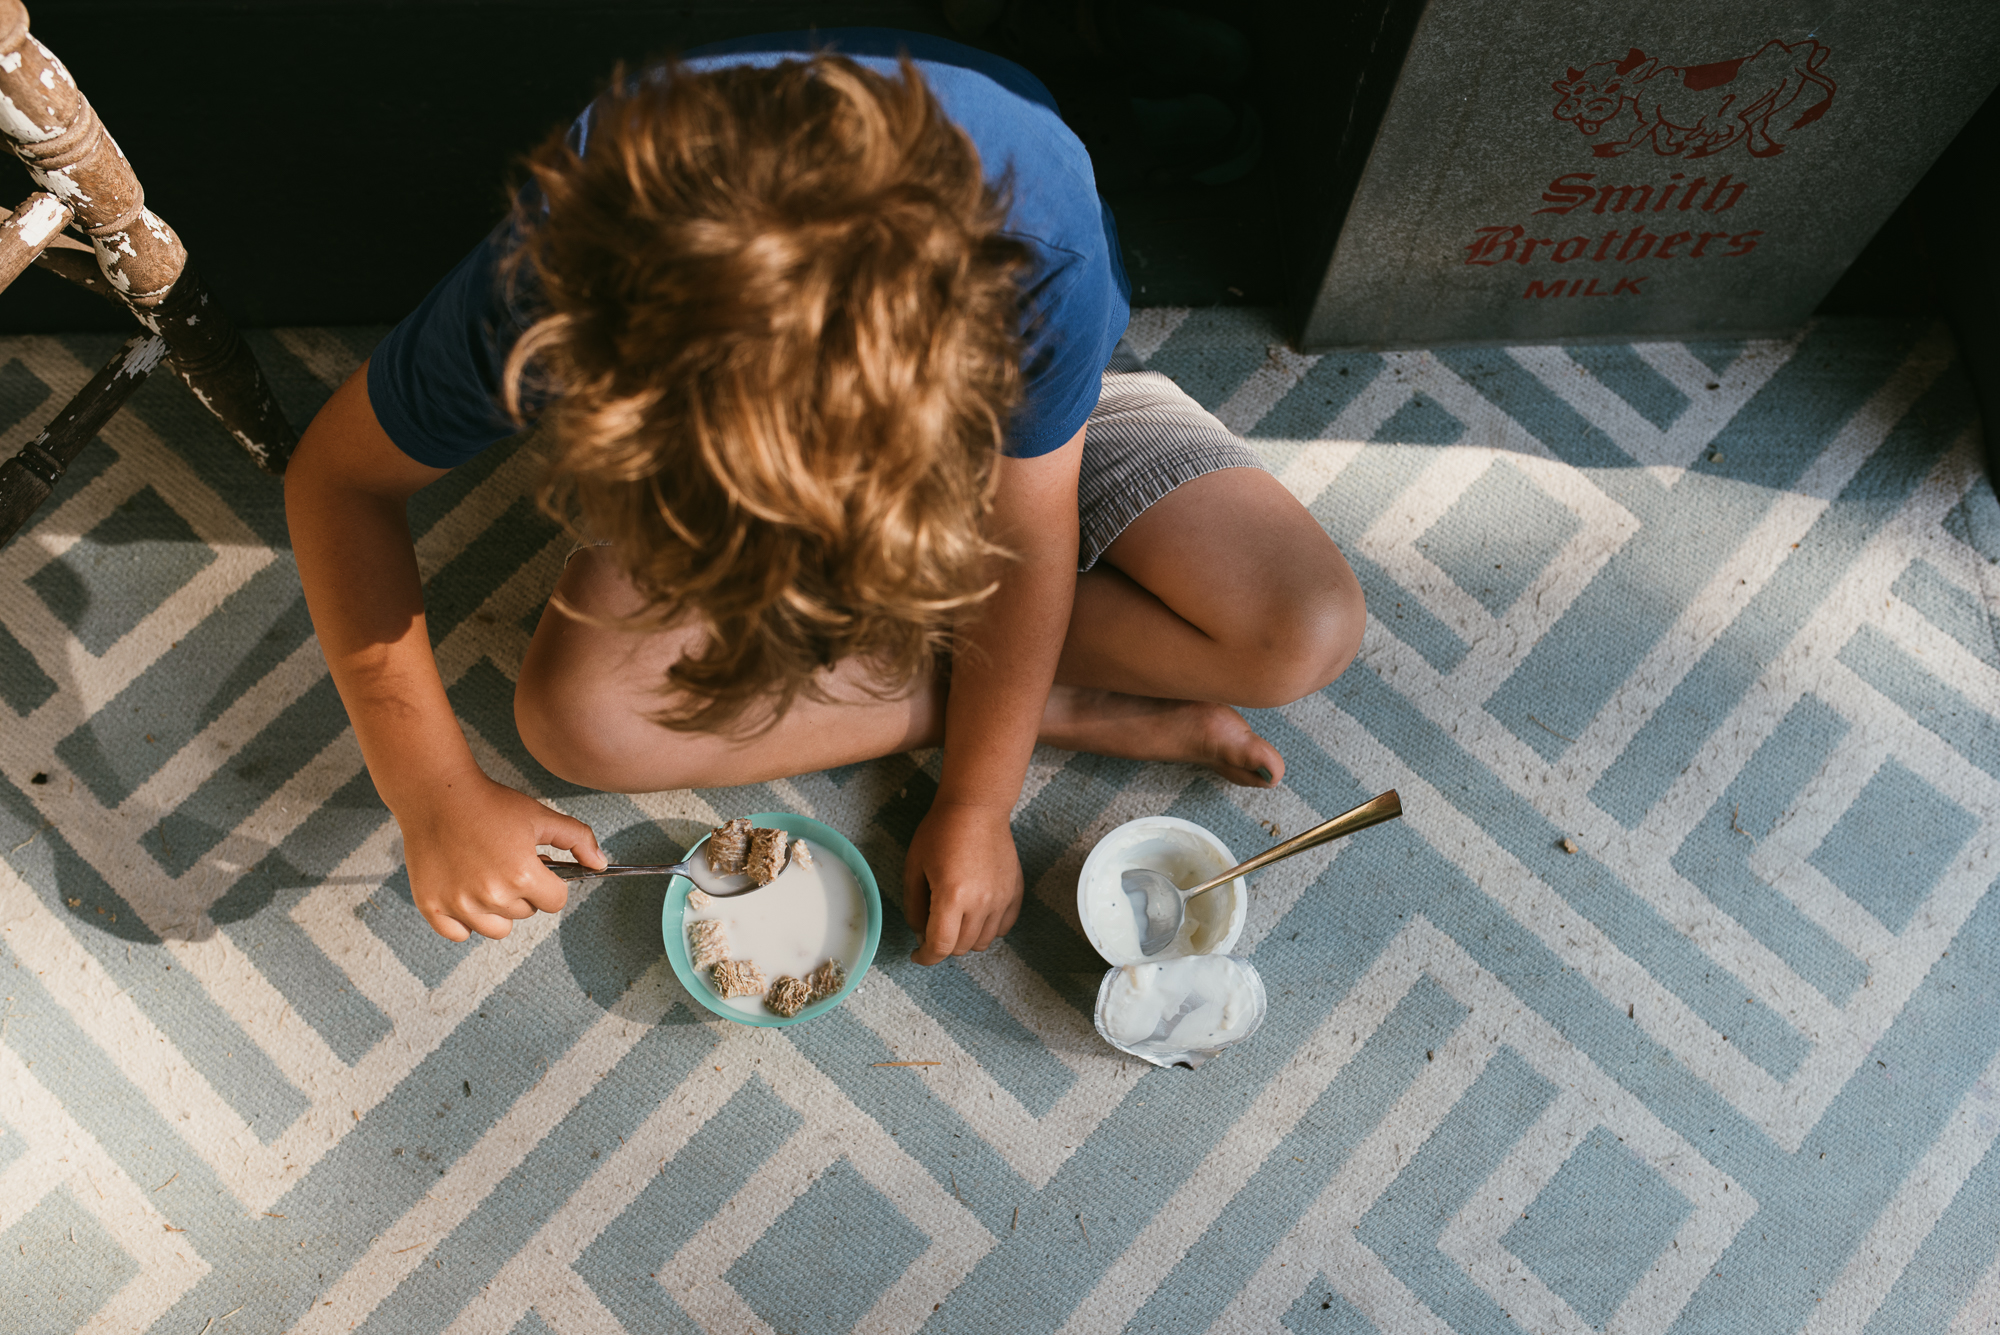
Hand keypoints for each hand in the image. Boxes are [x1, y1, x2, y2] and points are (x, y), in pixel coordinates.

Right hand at [397, 773, 604, 941]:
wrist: (437, 793)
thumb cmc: (490, 803)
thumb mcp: (541, 816)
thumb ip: (578, 839)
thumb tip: (601, 864)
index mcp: (522, 875)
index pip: (555, 902)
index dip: (550, 883)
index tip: (536, 867)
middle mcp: (491, 895)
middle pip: (526, 913)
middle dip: (523, 891)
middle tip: (506, 862)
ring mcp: (459, 904)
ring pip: (497, 929)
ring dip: (498, 910)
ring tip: (487, 877)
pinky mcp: (431, 906)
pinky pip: (459, 934)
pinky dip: (464, 920)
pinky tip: (464, 892)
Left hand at [903, 801, 1023, 964]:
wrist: (976, 807)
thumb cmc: (941, 832)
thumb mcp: (913, 868)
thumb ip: (914, 907)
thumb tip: (921, 934)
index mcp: (952, 897)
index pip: (940, 947)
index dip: (925, 957)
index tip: (918, 955)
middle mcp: (981, 903)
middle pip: (961, 948)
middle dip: (942, 945)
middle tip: (932, 928)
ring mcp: (1001, 899)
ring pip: (983, 942)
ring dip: (965, 939)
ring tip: (954, 920)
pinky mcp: (1014, 893)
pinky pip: (1002, 928)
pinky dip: (987, 929)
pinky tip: (975, 914)